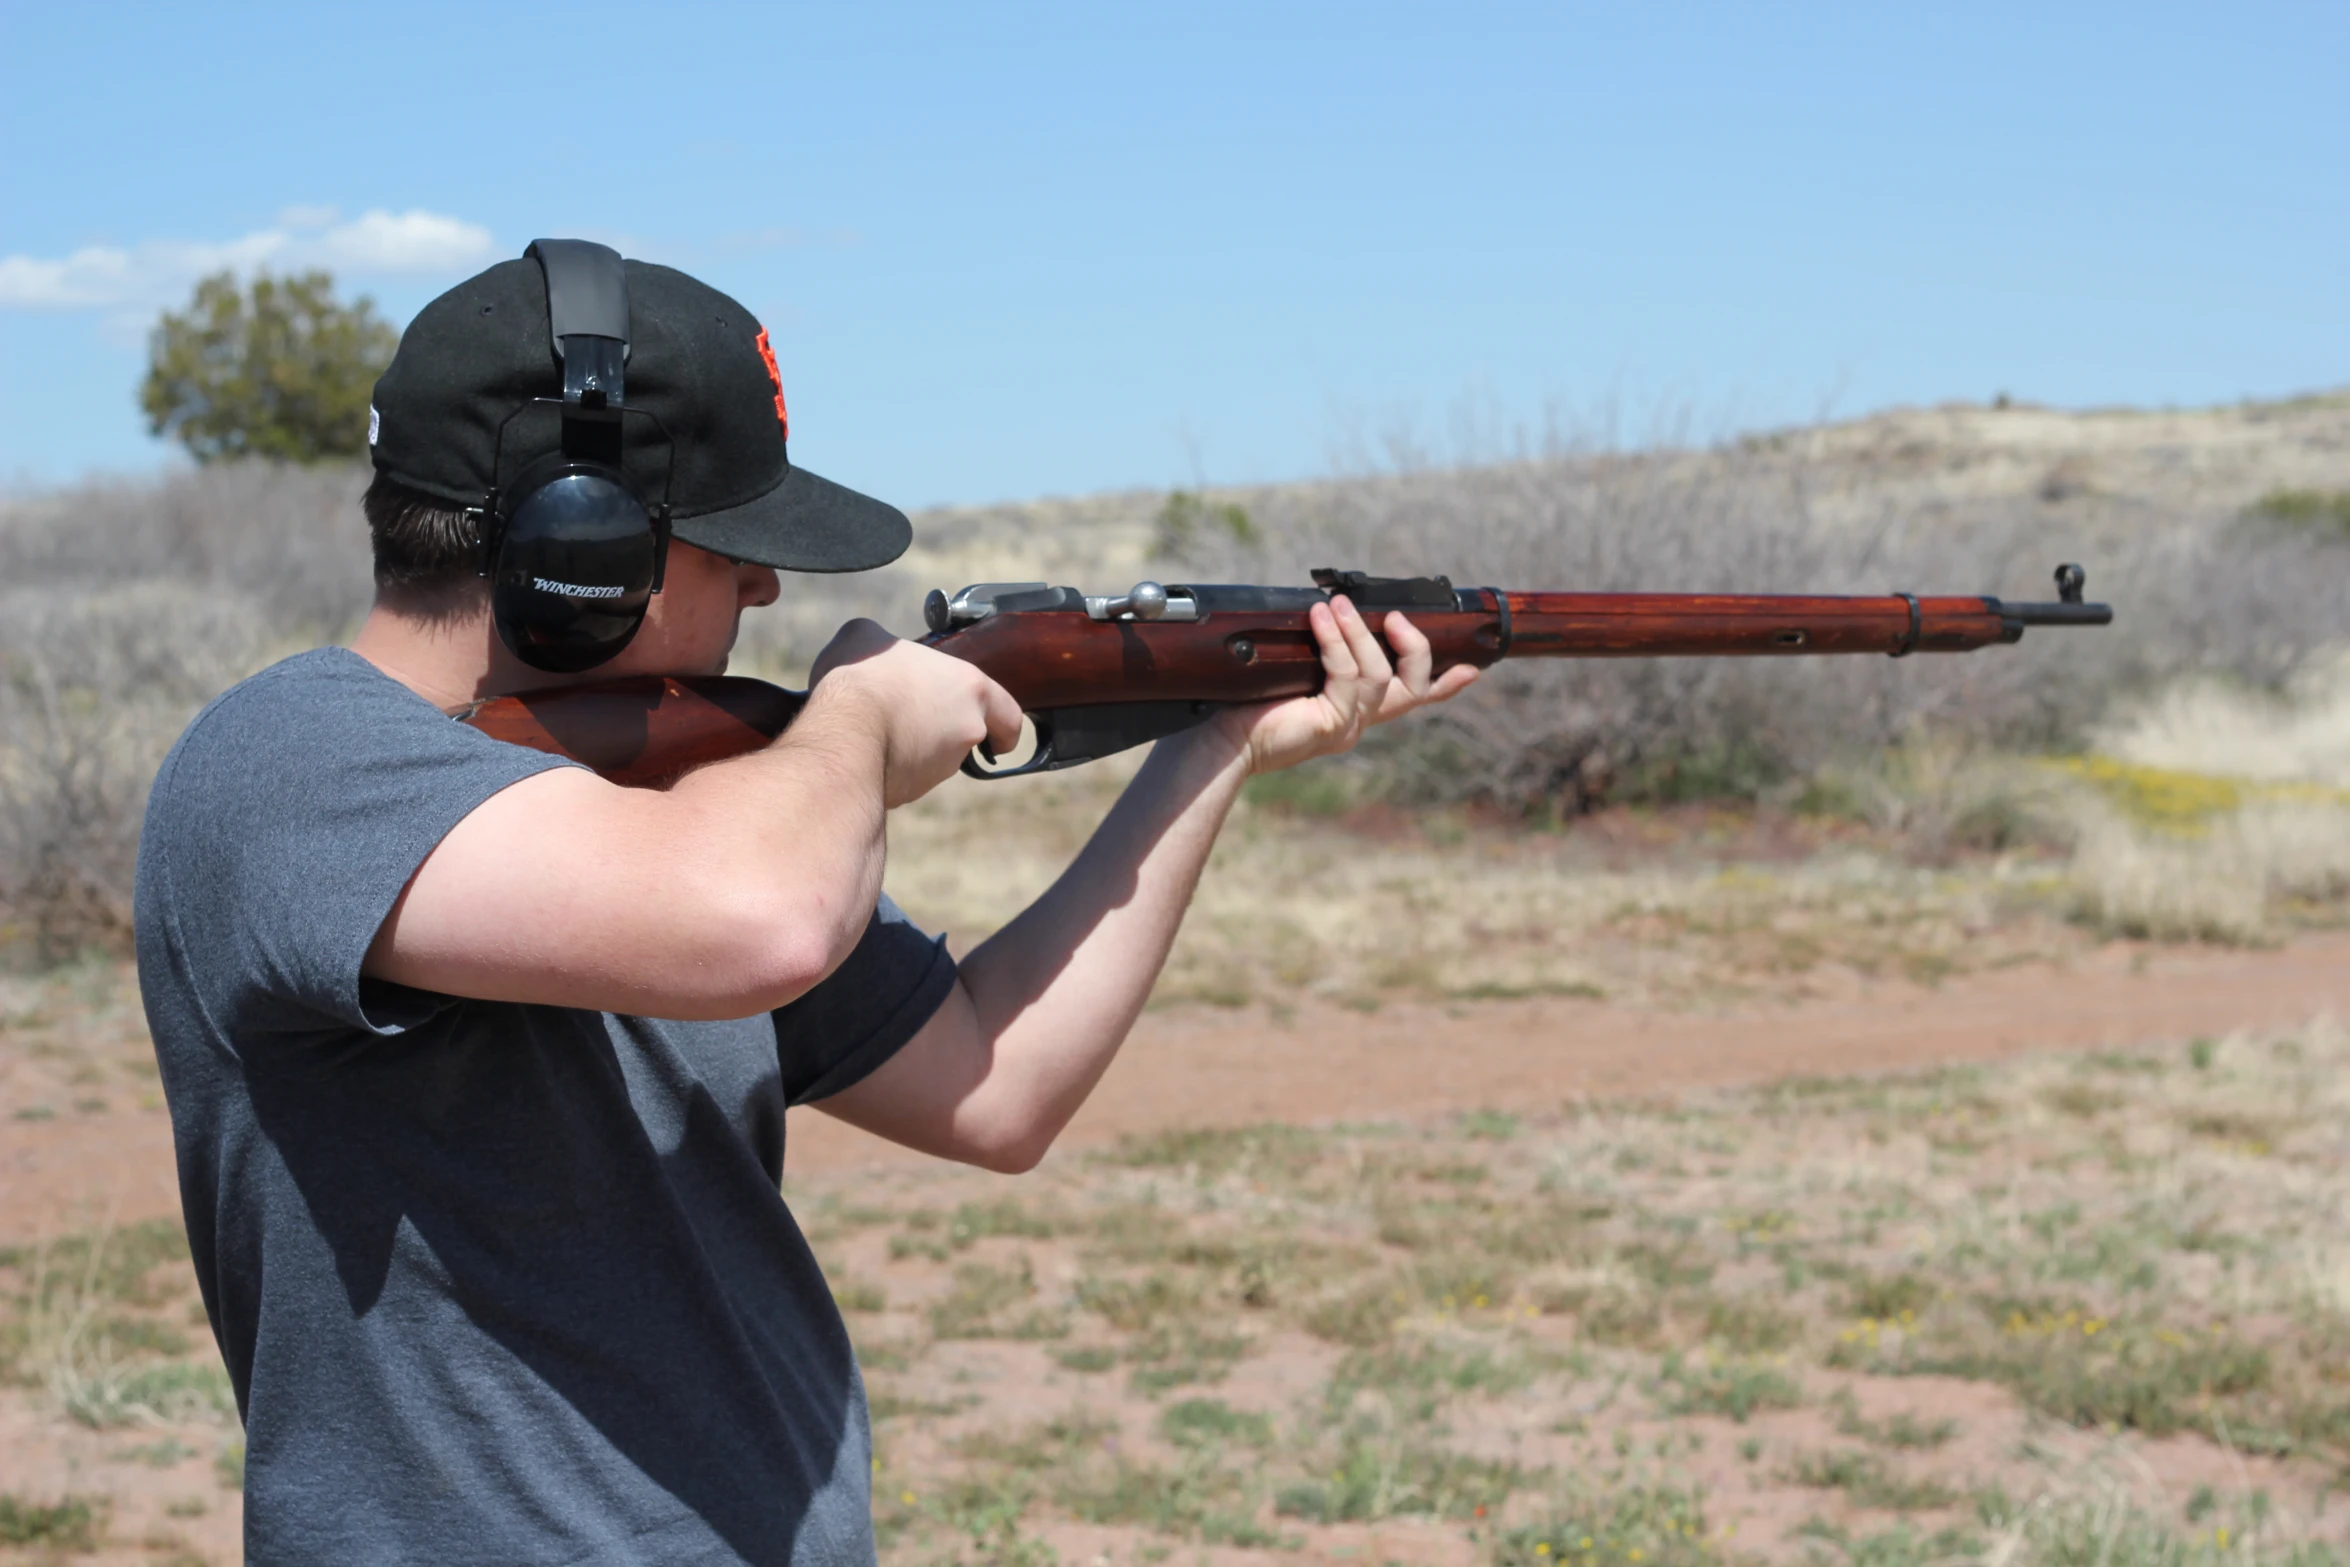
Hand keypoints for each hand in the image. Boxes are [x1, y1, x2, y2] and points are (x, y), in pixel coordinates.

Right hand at [809, 620, 1023, 806]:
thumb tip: (872, 644)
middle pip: (970, 736)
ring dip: (918, 748)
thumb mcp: (866, 637)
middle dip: (950, 733)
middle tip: (922, 722)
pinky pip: (909, 778)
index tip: (999, 734)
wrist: (844, 734)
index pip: (1009, 714)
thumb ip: (884, 641)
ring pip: (939, 759)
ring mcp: (942, 766)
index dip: (1004, 725)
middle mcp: (967, 730)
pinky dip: (894, 766)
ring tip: (879, 728)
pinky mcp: (914, 791)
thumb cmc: (863, 678)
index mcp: (971, 688)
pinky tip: (867, 750)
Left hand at [1210, 596, 1479, 775]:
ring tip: (1336, 606)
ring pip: (1379, 673)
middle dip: (1413, 647)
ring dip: (1360, 633)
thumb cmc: (1243, 706)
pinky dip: (1336, 642)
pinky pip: (1348, 676)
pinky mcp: (1331, 725)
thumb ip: (1319, 653)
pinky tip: (1318, 619)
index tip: (1473, 669)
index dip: (1445, 686)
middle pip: (1413, 688)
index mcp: (1353, 713)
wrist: (1218, 741)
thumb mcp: (1292, 672)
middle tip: (1396, 617)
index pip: (1409, 699)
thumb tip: (1328, 609)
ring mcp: (1347, 727)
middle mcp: (1357, 724)